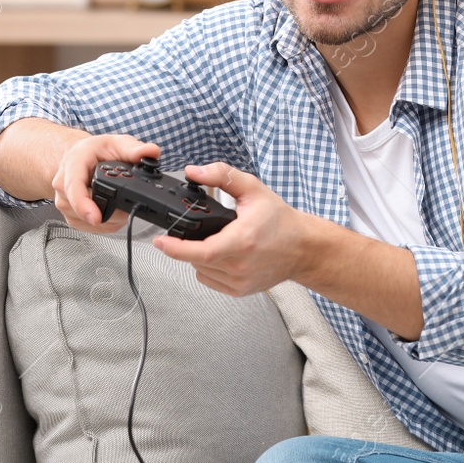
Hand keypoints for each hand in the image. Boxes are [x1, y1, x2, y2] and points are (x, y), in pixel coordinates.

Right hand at [52, 134, 160, 233]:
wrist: (81, 158)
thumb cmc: (96, 151)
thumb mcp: (117, 143)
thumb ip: (134, 149)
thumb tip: (151, 151)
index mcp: (73, 163)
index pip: (74, 187)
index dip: (83, 205)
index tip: (95, 218)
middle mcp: (64, 184)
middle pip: (86, 209)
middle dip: (112, 210)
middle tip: (128, 201)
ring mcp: (65, 202)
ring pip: (90, 222)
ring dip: (111, 217)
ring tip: (119, 201)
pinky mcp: (71, 216)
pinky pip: (92, 228)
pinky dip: (107, 223)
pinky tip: (113, 211)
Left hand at [152, 161, 316, 296]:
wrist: (303, 247)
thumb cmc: (280, 220)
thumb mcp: (253, 189)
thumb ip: (222, 175)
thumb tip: (194, 171)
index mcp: (242, 241)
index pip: (201, 252)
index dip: (176, 248)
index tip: (160, 241)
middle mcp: (240, 266)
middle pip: (196, 259)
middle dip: (189, 244)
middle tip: (197, 229)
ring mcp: (240, 281)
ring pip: (201, 270)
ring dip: (199, 256)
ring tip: (214, 240)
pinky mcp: (240, 290)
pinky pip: (210, 280)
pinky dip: (208, 268)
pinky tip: (220, 255)